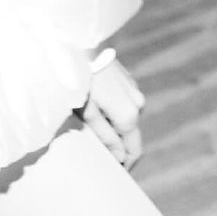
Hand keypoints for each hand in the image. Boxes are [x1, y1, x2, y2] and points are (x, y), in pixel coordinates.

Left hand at [79, 53, 145, 168]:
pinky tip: (95, 105)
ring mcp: (134, 89)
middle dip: (118, 145)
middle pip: (130, 134)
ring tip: (90, 125)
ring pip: (126, 116)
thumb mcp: (86, 112)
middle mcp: (138, 103)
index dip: (125, 164)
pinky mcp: (126, 78)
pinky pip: (123, 101)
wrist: (79, 43)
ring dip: (114, 124)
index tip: (114, 172)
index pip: (134, 151)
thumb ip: (105, 137)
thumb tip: (120, 158)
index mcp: (129, 116)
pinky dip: (113, 109)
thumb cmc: (78, 79)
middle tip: (98, 151)